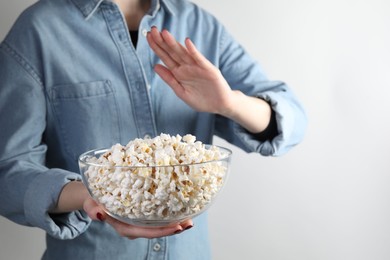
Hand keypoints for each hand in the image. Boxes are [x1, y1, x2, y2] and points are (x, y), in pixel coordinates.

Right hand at [83, 197, 192, 238]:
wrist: (95, 198)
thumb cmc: (94, 201)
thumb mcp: (91, 204)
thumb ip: (93, 210)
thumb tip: (98, 214)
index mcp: (125, 227)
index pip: (146, 232)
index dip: (162, 231)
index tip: (176, 227)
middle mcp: (135, 227)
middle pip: (157, 231)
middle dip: (173, 229)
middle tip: (189, 223)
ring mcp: (140, 222)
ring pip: (160, 225)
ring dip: (175, 223)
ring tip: (190, 219)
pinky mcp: (143, 214)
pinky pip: (159, 217)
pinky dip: (171, 215)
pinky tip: (182, 210)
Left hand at [146, 26, 272, 133]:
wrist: (220, 106)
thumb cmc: (202, 100)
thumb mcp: (181, 91)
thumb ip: (169, 79)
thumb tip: (155, 66)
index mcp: (179, 73)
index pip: (166, 57)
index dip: (157, 47)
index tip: (147, 37)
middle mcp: (187, 67)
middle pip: (173, 52)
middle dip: (162, 41)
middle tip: (152, 30)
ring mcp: (198, 67)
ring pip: (184, 53)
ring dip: (174, 43)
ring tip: (164, 33)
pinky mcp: (208, 70)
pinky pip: (200, 59)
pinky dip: (194, 51)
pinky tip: (187, 43)